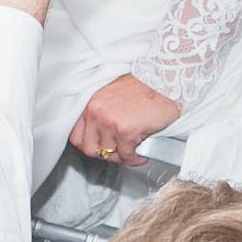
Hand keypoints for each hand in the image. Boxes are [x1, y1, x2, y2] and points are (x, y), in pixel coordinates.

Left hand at [67, 75, 181, 164]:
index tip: (99, 147)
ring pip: (108, 154)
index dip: (89, 144)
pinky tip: (142, 153)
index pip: (76, 135)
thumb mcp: (112, 95)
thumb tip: (99, 136)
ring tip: (132, 150)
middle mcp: (96, 112)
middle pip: (89, 148)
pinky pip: (127, 156)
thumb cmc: (143, 86)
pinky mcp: (126, 131)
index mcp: (91, 102)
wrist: (165, 82)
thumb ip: (101, 112)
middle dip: (104, 154)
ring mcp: (109, 122)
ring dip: (122, 156)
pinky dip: (136, 159)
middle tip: (118, 151)